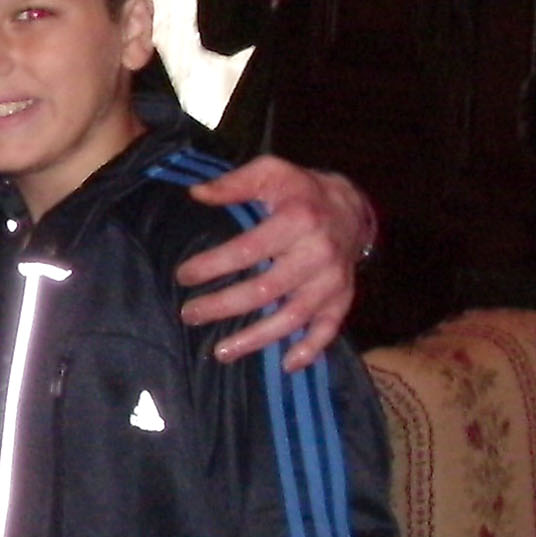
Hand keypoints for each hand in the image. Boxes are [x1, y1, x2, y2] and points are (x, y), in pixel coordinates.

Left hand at [173, 159, 373, 369]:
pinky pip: (328, 330)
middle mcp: (318, 254)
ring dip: (255, 338)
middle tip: (189, 315)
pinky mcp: (342, 299)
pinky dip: (309, 350)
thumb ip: (234, 182)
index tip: (183, 276)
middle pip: (265, 290)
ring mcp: (332, 281)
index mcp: (298, 220)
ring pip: (292, 318)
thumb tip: (196, 194)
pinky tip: (285, 364)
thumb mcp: (271, 171)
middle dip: (223, 306)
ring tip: (221, 351)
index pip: (248, 249)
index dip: (213, 265)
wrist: (352, 208)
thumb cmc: (301, 191)